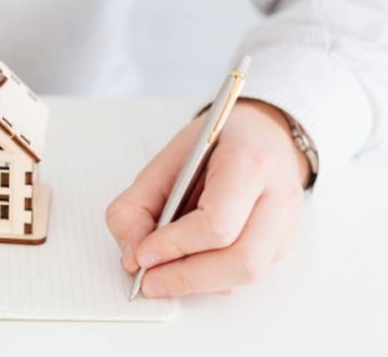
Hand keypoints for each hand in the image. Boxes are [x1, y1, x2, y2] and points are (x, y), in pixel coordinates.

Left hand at [105, 99, 310, 296]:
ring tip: (163, 276)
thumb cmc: (215, 147)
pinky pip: (248, 275)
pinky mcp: (283, 244)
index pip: (217, 223)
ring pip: (248, 274)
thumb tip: (132, 256)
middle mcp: (277, 195)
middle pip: (241, 260)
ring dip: (199, 283)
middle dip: (188, 277)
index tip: (143, 255)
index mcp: (247, 162)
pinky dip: (213, 279)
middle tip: (150, 280)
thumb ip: (135, 207)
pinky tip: (189, 265)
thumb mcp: (164, 162)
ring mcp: (286, 223)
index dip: (175, 245)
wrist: (260, 135)